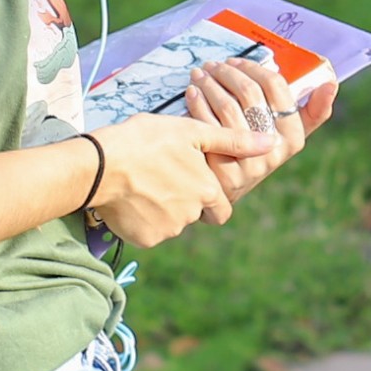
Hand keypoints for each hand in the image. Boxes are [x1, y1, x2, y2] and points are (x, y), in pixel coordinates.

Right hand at [85, 108, 279, 248]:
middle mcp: (191, 215)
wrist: (99, 164)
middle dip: (183, 201)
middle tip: (162, 178)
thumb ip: (233, 141)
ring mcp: (167, 230)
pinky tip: (130, 197)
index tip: (193, 184)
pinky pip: (148, 231)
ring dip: (162, 208)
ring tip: (143, 183)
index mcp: (207, 190)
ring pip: (171, 222)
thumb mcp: (191, 132)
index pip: (221, 208)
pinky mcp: (144, 239)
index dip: (210, 197)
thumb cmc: (145, 141)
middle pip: (194, 213)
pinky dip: (142, 219)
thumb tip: (271, 143)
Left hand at [184, 59, 327, 197]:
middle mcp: (274, 150)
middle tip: (213, 65)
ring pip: (227, 107)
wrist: (225, 192)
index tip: (236, 60)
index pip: (276, 87)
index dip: (254, 68)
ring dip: (210, 84)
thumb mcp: (287, 136)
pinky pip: (207, 127)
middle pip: (250, 94)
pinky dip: (197, 104)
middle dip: (228, 73)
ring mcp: (248, 163)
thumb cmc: (257, 151)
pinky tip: (192, 92)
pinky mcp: (222, 171)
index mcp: (293, 136)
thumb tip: (332, 83)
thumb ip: (312, 111)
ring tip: (200, 74)